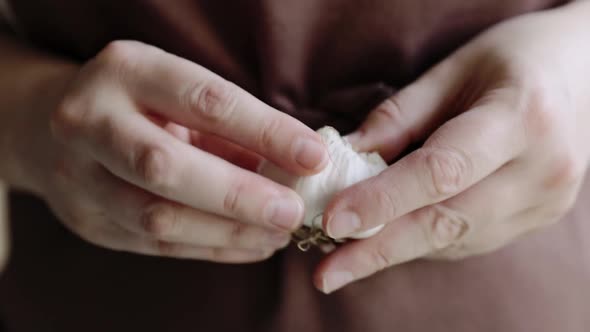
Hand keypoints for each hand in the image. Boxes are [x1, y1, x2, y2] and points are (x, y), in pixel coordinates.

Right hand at [13, 40, 327, 262]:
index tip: (313, 156)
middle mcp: (92, 122)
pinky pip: (157, 245)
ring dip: (229, 231)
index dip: (265, 132)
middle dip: (238, 195)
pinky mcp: (88, 221)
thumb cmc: (139, 103)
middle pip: (165, 167)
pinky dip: (214, 248)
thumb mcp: (178, 92)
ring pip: (157, 217)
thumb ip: (232, 127)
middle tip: (293, 211)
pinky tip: (253, 245)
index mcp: (127, 72)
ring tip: (278, 233)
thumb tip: (298, 165)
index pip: (205, 102)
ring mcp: (80, 177)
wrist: (51, 125)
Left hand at [315, 2, 589, 291]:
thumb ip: (399, 116)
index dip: (382, 200)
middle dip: (379, 249)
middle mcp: (540, 171)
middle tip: (328, 273)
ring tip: (346, 256)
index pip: (440, 172)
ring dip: (396, 248)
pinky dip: (424, 241)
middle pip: (446, 221)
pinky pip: (470, 240)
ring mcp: (544, 202)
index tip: (333, 221)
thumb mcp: (454, 70)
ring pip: (455, 239)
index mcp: (520, 119)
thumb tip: (346, 157)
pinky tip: (392, 238)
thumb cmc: (517, 58)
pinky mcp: (538, 218)